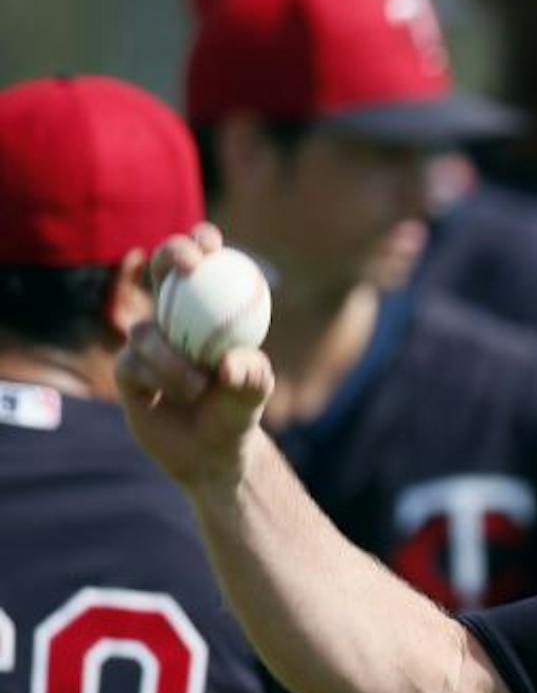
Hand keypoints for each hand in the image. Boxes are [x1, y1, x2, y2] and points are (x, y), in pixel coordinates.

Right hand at [116, 224, 275, 491]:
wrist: (212, 450)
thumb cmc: (238, 410)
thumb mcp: (255, 391)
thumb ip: (251, 375)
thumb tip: (231, 362)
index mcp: (206, 310)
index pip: (201, 264)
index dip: (200, 243)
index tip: (211, 244)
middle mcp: (173, 318)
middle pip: (161, 270)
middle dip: (171, 254)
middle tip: (190, 265)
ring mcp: (145, 343)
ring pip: (146, 331)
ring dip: (172, 358)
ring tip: (200, 385)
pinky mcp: (125, 371)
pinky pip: (132, 363)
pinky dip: (157, 378)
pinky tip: (175, 394)